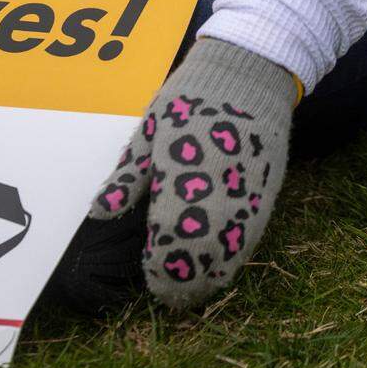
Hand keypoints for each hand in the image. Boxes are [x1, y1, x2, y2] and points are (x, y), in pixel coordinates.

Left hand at [90, 37, 296, 309]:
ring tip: (192, 291)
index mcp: (180, 168)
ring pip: (231, 248)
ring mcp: (246, 190)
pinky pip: (252, 234)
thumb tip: (99, 210)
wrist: (246, 72)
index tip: (151, 279)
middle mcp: (216, 185)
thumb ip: (127, 176)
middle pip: (202, 250)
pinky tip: (220, 266)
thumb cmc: (187, 99)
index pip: (170, 234)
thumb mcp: (149, 130)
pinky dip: (235, 256)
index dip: (162, 264)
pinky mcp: (267, 189)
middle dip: (185, 278)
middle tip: (168, 295)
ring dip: (211, 274)